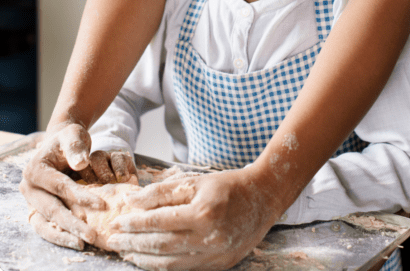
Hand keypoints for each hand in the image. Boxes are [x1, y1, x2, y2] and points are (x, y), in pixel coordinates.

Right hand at [20, 123, 135, 249]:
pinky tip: (77, 241)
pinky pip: (47, 227)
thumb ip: (76, 147)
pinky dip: (61, 235)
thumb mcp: (73, 135)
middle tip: (93, 234)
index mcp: (35, 170)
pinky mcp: (38, 209)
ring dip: (66, 234)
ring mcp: (32, 201)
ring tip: (85, 242)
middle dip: (73, 223)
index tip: (101, 204)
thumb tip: (81, 163)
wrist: (62, 144)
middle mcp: (29, 188)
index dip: (80, 196)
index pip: (60, 186)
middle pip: (52, 209)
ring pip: (47, 223)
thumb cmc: (69, 138)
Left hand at [107, 166, 281, 270]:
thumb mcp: (195, 180)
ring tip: (125, 252)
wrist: (263, 197)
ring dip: (144, 259)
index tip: (117, 221)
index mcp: (203, 213)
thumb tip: (133, 202)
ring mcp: (216, 255)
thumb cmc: (228, 185)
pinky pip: (184, 269)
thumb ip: (163, 191)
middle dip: (133, 243)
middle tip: (113, 240)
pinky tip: (149, 259)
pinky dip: (163, 266)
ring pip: (170, 264)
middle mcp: (210, 238)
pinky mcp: (220, 265)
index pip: (159, 221)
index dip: (135, 223)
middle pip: (161, 245)